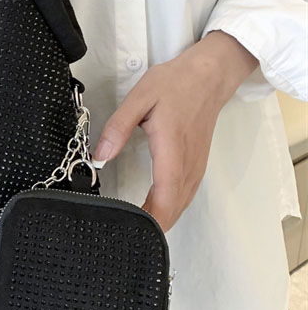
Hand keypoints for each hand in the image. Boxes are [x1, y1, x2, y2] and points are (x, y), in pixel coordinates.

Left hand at [91, 31, 259, 231]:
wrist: (208, 75)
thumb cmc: (174, 84)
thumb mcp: (139, 99)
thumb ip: (118, 128)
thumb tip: (100, 154)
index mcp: (172, 149)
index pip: (164, 196)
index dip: (150, 219)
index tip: (133, 231)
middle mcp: (188, 162)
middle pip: (174, 207)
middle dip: (153, 225)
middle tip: (126, 233)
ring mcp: (195, 164)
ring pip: (181, 202)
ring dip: (163, 218)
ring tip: (137, 228)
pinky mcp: (196, 162)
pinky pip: (185, 193)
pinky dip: (171, 206)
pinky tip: (157, 210)